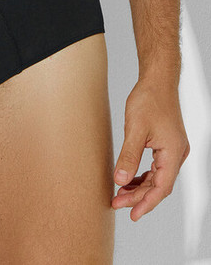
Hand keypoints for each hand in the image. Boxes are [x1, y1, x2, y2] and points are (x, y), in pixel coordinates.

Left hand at [112, 77, 189, 220]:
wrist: (157, 81)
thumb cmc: (149, 99)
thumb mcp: (135, 129)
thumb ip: (128, 156)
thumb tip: (121, 180)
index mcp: (173, 153)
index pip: (161, 187)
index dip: (146, 203)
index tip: (132, 214)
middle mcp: (177, 154)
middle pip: (159, 185)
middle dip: (138, 196)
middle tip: (116, 202)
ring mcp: (173, 149)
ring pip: (157, 177)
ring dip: (139, 186)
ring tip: (120, 193)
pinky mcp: (166, 144)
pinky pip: (156, 167)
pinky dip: (143, 175)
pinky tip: (129, 178)